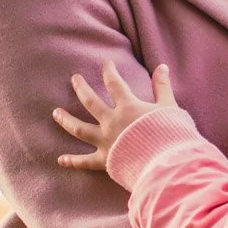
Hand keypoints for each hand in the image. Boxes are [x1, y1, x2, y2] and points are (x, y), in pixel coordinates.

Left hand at [53, 60, 175, 172]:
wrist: (166, 164)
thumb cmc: (171, 135)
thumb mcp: (169, 107)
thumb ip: (163, 87)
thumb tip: (161, 67)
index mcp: (128, 107)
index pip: (114, 83)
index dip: (109, 71)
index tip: (106, 63)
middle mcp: (112, 122)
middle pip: (91, 101)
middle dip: (81, 88)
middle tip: (74, 79)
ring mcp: (106, 141)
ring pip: (79, 129)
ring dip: (66, 120)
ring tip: (56, 113)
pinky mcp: (105, 161)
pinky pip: (85, 161)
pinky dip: (72, 161)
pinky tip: (60, 159)